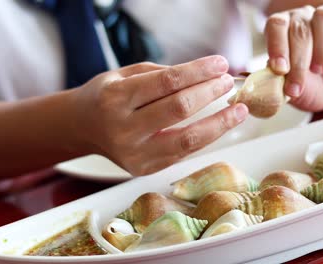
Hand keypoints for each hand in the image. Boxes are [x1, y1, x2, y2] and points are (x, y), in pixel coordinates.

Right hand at [72, 56, 247, 175]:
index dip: (199, 72)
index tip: (221, 64)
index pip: (167, 82)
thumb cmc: (107, 95)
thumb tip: (207, 76)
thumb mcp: (125, 74)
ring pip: (188, 140)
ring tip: (239, 110)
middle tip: (228, 82)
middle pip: (179, 109)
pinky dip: (206, 137)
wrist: (82, 127)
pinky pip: (184, 152)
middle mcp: (124, 129)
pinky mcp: (144, 169)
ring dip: (220, 124)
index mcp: (116, 98)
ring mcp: (134, 154)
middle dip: (210, 93)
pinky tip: (221, 125)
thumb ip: (162, 74)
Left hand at [265, 0, 322, 110]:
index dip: (276, 46)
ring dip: (321, 46)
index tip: (279, 69)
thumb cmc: (309, 88)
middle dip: (297, 60)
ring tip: (319, 70)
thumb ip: (279, 82)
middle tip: (297, 86)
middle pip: (298, 28)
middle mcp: (302, 20)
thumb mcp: (293, 92)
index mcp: (282, 32)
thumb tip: (268, 74)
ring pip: (322, 16)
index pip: (276, 27)